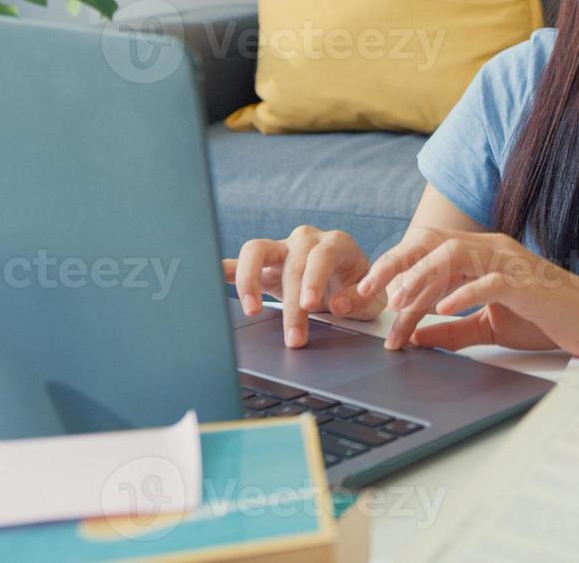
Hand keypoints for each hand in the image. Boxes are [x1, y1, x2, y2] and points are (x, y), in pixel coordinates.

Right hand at [222, 225, 387, 347]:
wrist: (348, 285)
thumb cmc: (360, 290)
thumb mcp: (371, 299)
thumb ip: (357, 300)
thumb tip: (335, 304)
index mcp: (335, 244)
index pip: (320, 256)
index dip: (313, 279)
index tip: (309, 304)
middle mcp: (305, 240)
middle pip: (291, 264)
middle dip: (291, 304)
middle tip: (293, 337)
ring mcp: (280, 249)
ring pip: (255, 250)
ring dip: (249, 280)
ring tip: (252, 310)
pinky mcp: (262, 264)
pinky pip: (237, 262)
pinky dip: (223, 270)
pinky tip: (208, 278)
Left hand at [355, 226, 578, 356]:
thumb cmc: (546, 317)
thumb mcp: (489, 325)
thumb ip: (453, 331)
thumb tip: (417, 338)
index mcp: (479, 255)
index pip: (425, 252)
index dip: (393, 269)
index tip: (365, 295)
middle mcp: (490, 249)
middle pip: (430, 243)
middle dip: (393, 265)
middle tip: (365, 293)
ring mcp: (508, 262)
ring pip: (452, 256)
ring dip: (420, 280)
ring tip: (400, 305)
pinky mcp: (525, 283)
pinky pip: (488, 282)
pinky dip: (462, 294)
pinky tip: (442, 311)